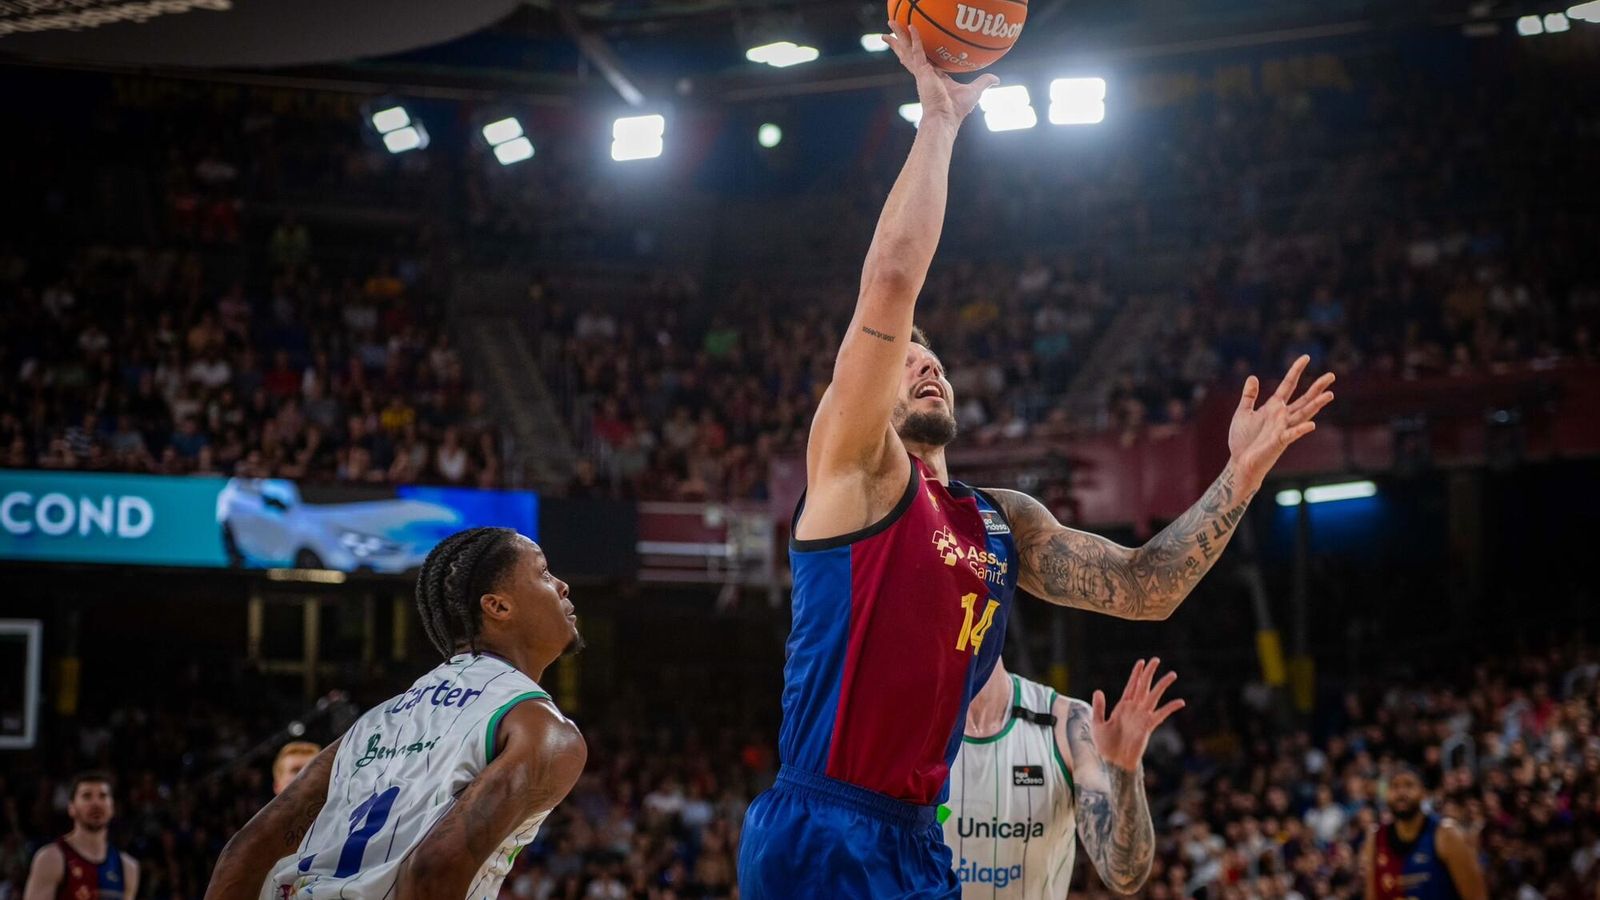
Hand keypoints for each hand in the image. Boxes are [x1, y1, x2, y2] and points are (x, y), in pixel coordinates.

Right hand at [883, 19, 997, 125]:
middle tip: (894, 27)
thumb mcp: (974, 91)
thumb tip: (996, 80)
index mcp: (933, 77)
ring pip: (907, 49)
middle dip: (901, 40)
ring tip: (891, 22)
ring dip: (899, 35)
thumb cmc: (957, 110)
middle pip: (909, 52)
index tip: (914, 43)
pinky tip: (911, 26)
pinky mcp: (921, 72)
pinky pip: (918, 50)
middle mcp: (924, 73)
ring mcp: (921, 72)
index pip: (924, 60)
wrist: (945, 118)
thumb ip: (984, 82)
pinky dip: (915, 38)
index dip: (919, 51)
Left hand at [1091, 658, 1183, 771]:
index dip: (1136, 674)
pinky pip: (1161, 714)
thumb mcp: (1097, 724)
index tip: (1141, 662)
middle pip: (1143, 686)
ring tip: (1172, 674)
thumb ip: (1099, 707)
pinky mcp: (1148, 726)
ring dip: (1162, 685)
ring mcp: (1142, 716)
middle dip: (1149, 673)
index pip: (1131, 686)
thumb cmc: (1105, 746)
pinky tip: (1180, 702)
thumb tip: (1098, 690)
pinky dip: (1170, 708)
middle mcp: (1134, 709)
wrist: (1113, 762)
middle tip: (1156, 659)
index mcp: (1122, 707)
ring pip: (1154, 696)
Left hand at [1228, 354, 1335, 488]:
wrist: (1239, 462)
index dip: (1296, 371)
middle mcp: (1282, 416)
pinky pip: (1291, 434)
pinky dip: (1300, 430)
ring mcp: (1283, 429)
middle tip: (1331, 375)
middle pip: (1304, 399)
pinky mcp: (1279, 442)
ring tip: (1330, 394)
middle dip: (1317, 387)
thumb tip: (1253, 377)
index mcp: (1274, 407)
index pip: (1288, 385)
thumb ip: (1249, 396)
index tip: (1306, 357)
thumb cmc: (1242, 440)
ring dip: (1316, 405)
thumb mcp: (1243, 413)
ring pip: (1303, 414)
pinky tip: (1312, 425)